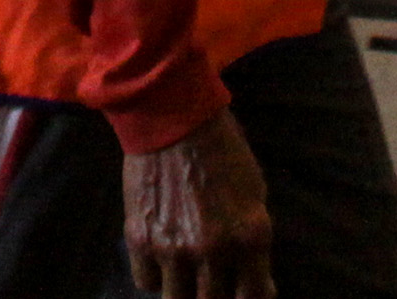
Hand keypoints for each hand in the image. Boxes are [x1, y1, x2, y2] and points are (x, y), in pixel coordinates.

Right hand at [123, 112, 273, 298]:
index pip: (254, 297)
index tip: (244, 290)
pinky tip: (162, 259)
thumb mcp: (254, 194)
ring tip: (187, 273)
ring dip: (184, 290)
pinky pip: (147, 282)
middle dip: (216, 296)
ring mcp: (174, 248)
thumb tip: (256, 283)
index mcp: (250, 236)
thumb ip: (252, 242)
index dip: (250, 298)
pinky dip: (156, 276)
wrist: (174, 116)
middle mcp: (214, 250)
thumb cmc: (222, 150)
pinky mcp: (140, 240)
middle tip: (213, 281)